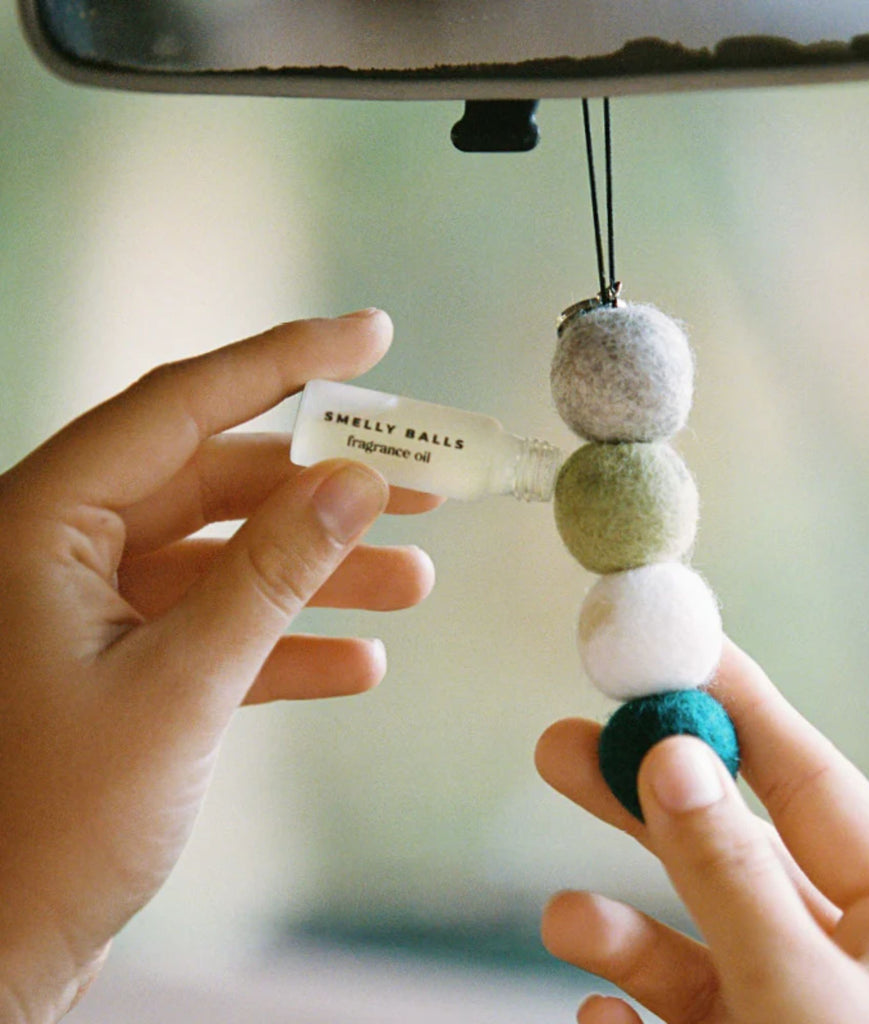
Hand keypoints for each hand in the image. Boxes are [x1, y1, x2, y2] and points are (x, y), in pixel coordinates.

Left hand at [0, 311, 438, 1022]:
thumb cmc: (48, 827)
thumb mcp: (181, 684)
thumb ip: (272, 573)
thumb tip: (357, 484)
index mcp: (42, 523)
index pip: (182, 406)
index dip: (285, 362)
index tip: (370, 337)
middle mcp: (62, 548)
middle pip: (217, 482)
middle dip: (324, 491)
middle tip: (421, 484)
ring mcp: (91, 608)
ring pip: (226, 557)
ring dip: (319, 571)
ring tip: (414, 583)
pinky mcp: (120, 664)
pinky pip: (216, 625)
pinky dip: (286, 639)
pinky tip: (358, 662)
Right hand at [536, 640, 868, 1023]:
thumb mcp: (808, 1006)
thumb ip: (736, 881)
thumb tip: (675, 753)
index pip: (808, 784)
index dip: (740, 708)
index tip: (674, 648)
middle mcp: (843, 968)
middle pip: (727, 846)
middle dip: (641, 798)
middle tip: (558, 742)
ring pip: (684, 940)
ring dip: (616, 923)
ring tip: (564, 920)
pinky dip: (619, 1013)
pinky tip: (596, 1020)